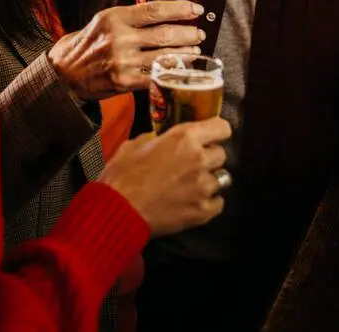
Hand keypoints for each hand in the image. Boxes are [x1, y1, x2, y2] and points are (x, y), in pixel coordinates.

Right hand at [49, 0, 204, 100]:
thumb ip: (132, 17)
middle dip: (188, 34)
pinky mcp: (124, 82)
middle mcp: (119, 38)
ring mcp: (122, 61)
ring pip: (165, 56)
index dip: (180, 9)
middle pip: (165, 34)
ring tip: (195, 50)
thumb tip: (167, 13)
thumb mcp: (105, 20)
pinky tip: (182, 69)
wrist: (64, 72)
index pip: (155, 10)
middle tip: (199, 33)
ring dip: (185, 53)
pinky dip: (173, 72)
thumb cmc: (89, 43)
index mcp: (115, 18)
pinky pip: (156, 76)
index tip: (196, 9)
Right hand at [97, 117, 230, 236]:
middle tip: (192, 164)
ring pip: (222, 178)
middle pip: (221, 154)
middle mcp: (200, 159)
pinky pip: (218, 202)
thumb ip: (158, 138)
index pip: (222, 127)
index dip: (216, 131)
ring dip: (209, 180)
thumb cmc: (122, 175)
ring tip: (192, 186)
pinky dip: (209, 202)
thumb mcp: (135, 144)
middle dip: (209, 157)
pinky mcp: (203, 211)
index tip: (209, 137)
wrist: (116, 211)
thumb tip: (163, 140)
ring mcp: (203, 186)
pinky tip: (194, 202)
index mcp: (185, 137)